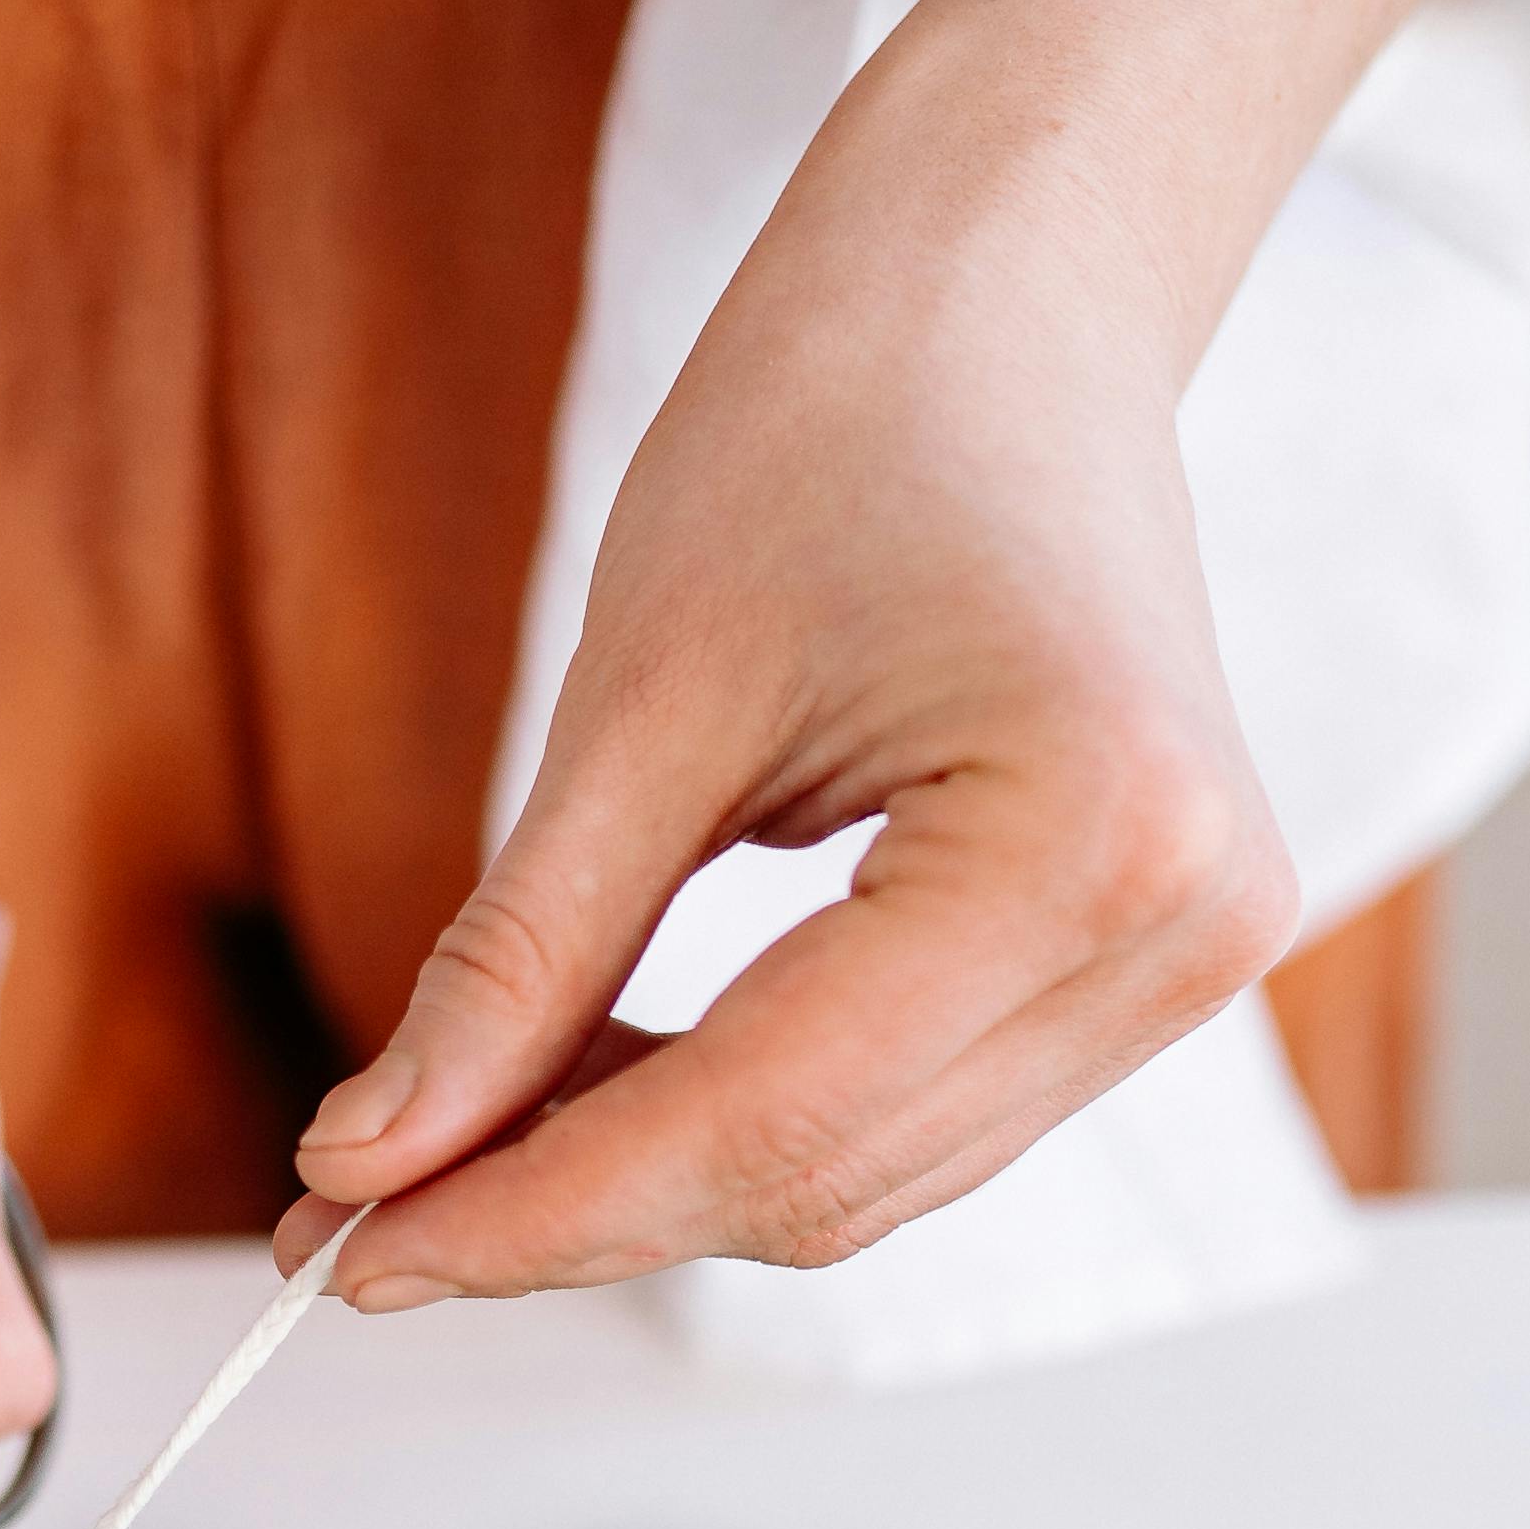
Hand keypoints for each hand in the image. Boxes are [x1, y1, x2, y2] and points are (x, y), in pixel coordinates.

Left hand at [277, 0, 1500, 1306]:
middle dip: (572, 1212)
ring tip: (455, 1135)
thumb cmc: (845, 406)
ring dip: (650, 1182)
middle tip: (351, 1206)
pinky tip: (599, 1081)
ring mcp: (1190, 962)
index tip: (339, 1247)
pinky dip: (743, 1122)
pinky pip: (912, 1116)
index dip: (531, 1211)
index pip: (765, 1121)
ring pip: (866, 1182)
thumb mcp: (645, 691)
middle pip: (823, 1185)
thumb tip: (372, 1164)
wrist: (1018, 281)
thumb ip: (520, 957)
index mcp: (1090, 837)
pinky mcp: (1150, 963)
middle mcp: (1182, 936)